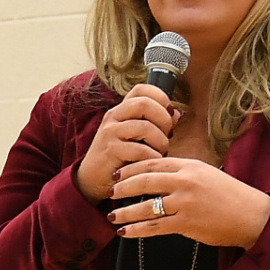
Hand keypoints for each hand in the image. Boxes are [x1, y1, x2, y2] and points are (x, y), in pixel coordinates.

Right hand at [74, 83, 177, 203]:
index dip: (160, 96)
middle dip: (164, 119)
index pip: (141, 89)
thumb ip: (155, 123)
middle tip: (168, 135)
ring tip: (160, 153)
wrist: (92, 179)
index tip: (169, 112)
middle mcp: (114, 117)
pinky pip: (141, 151)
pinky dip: (152, 158)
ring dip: (160, 142)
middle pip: (145, 104)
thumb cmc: (119, 158)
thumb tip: (177, 113)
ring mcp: (110, 133)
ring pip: (145, 127)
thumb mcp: (135, 136)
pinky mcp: (110, 151)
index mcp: (121, 110)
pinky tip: (150, 164)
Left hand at [108, 158, 269, 249]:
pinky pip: (154, 227)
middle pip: (145, 181)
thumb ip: (182, 173)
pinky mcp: (186, 223)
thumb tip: (156, 176)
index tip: (116, 174)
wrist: (250, 215)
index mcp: (189, 166)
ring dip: (125, 211)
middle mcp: (185, 181)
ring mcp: (185, 202)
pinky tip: (124, 233)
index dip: (131, 169)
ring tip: (111, 216)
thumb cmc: (228, 195)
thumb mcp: (206, 174)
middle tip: (109, 192)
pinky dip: (136, 230)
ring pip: (146, 206)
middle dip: (123, 187)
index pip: (153, 163)